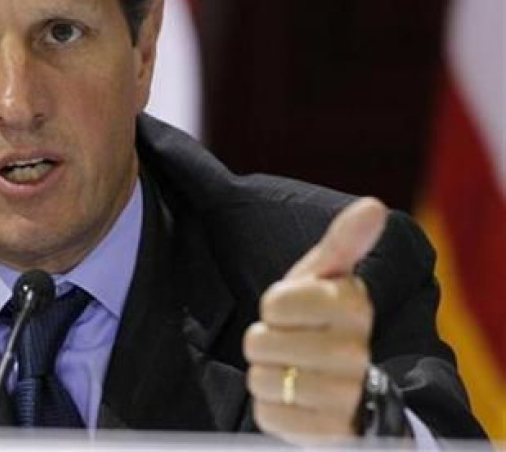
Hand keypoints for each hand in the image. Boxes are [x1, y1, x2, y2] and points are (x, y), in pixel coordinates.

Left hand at [243, 197, 386, 444]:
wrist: (345, 390)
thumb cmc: (322, 321)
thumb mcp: (326, 278)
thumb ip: (343, 242)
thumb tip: (373, 205)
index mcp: (353, 305)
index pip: (273, 303)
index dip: (273, 307)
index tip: (292, 311)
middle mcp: (355, 351)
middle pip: (260, 342)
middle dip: (265, 342)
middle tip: (290, 344)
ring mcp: (345, 396)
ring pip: (261, 379)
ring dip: (266, 375)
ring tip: (291, 371)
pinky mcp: (330, 433)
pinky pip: (269, 415)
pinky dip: (272, 407)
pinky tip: (294, 400)